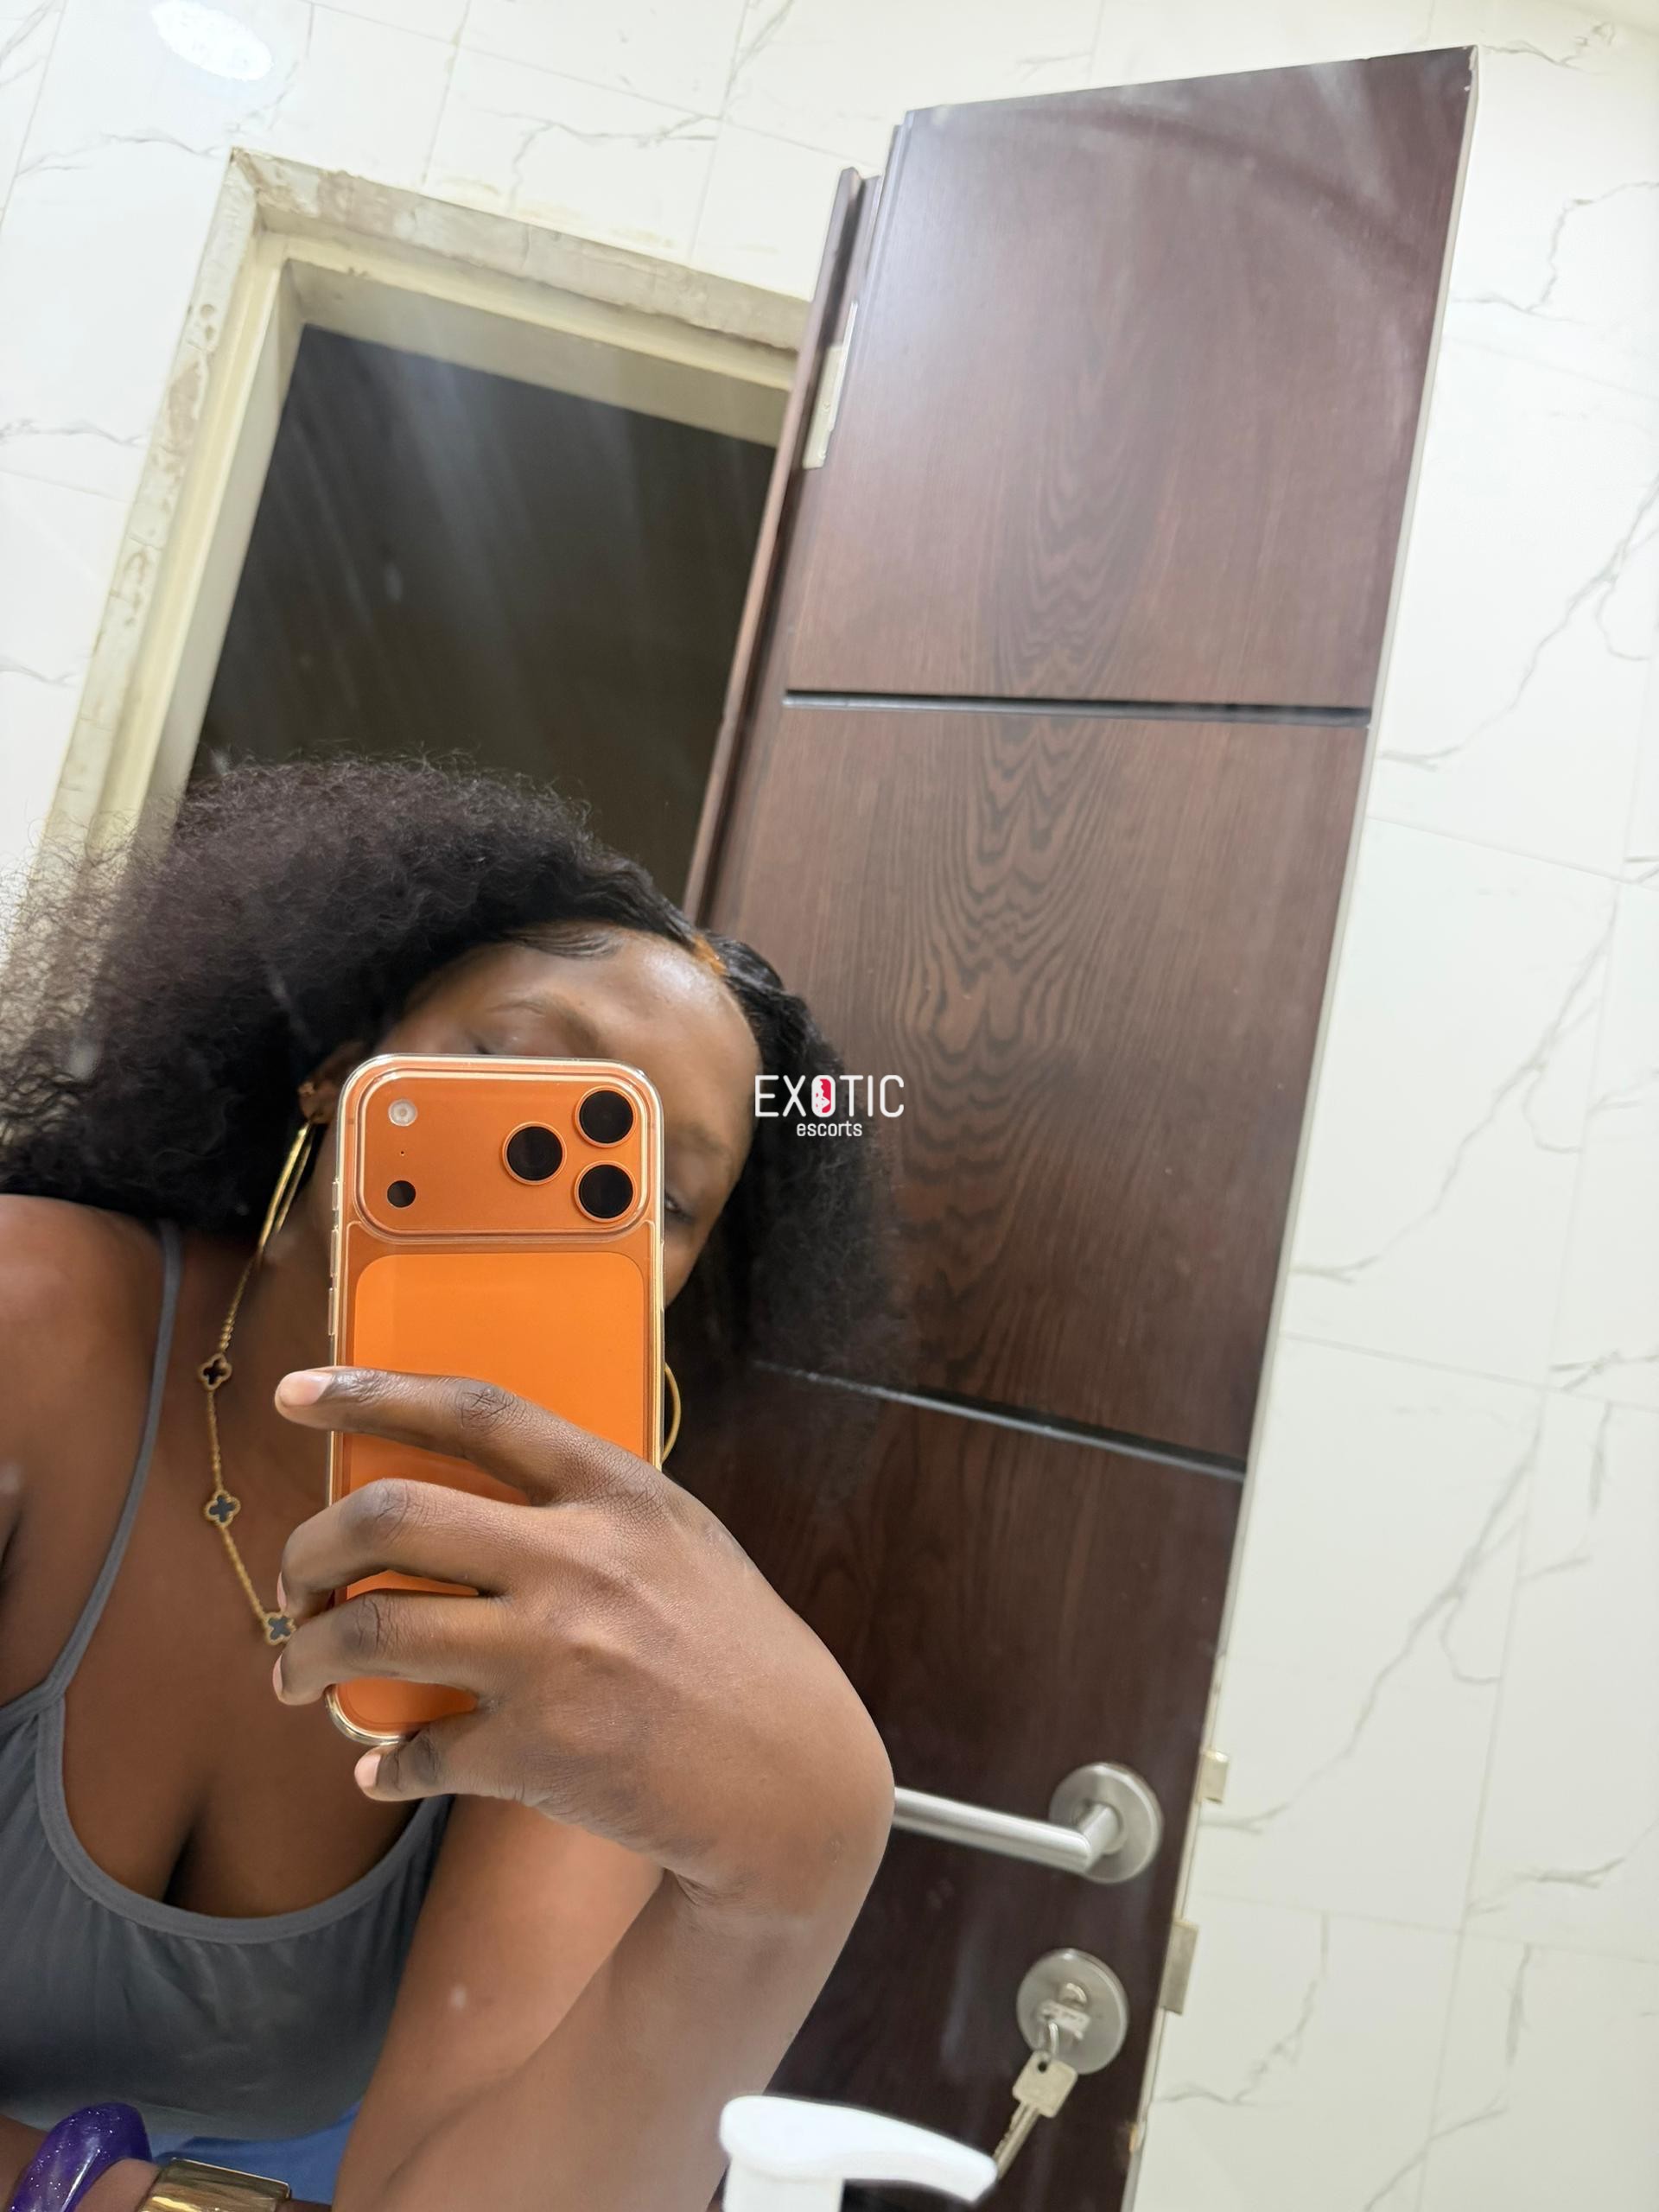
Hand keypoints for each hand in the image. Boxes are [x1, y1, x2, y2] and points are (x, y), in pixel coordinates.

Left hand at [273, 1368, 892, 1919]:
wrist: (790, 1776)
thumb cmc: (730, 1648)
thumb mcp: (677, 1537)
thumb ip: (586, 1504)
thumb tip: (468, 1489)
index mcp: (614, 1492)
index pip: (475, 1413)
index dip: (374, 1391)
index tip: (299, 1392)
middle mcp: (577, 1560)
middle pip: (391, 1515)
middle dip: (308, 1548)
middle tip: (294, 1585)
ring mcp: (552, 1655)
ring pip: (372, 1628)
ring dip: (305, 1656)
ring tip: (296, 1674)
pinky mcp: (537, 1749)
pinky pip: (413, 1752)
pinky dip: (381, 1766)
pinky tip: (381, 1769)